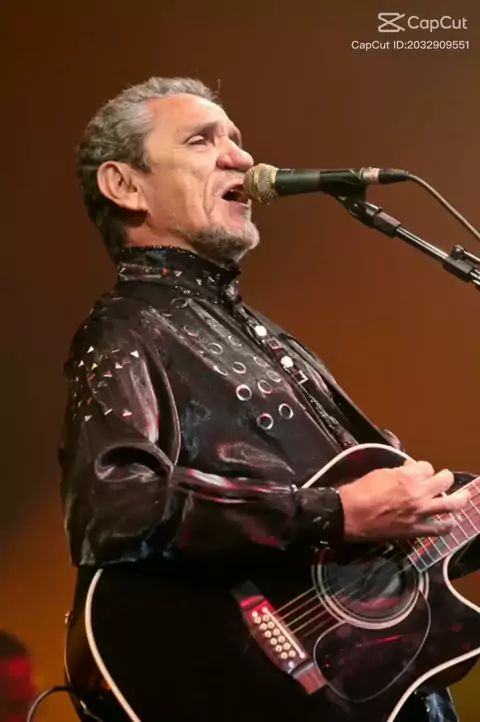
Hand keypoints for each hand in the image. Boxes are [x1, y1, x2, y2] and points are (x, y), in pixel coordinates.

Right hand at [338, 460, 469, 540]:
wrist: (349, 515)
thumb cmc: (360, 490)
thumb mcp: (379, 472)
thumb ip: (399, 471)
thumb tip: (408, 470)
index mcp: (408, 476)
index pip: (427, 467)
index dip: (422, 468)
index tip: (417, 470)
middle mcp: (419, 492)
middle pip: (444, 480)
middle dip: (444, 477)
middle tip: (443, 479)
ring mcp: (420, 512)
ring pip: (450, 504)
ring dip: (459, 499)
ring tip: (463, 497)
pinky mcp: (416, 530)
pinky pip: (439, 529)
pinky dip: (447, 526)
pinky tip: (450, 523)